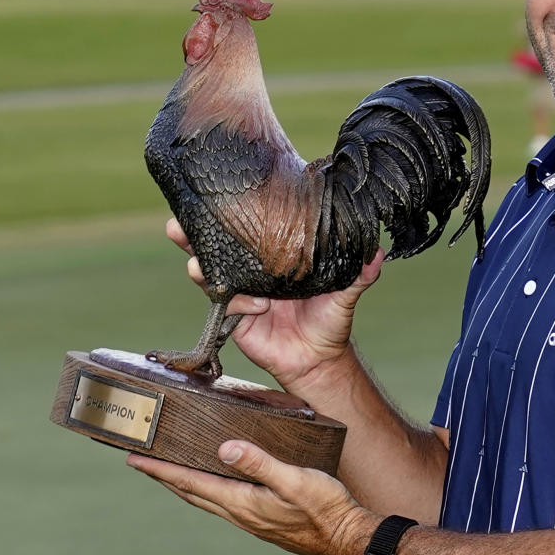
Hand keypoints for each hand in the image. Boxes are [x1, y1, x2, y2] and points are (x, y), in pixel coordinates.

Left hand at [127, 438, 378, 554]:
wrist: (349, 541)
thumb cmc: (327, 511)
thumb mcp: (296, 481)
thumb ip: (260, 463)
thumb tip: (224, 448)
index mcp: (242, 503)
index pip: (191, 483)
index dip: (161, 470)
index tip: (134, 459)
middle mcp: (241, 514)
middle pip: (191, 493)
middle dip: (164, 477)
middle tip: (140, 462)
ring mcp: (252, 520)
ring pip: (207, 499)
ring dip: (185, 485)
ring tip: (169, 471)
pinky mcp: (264, 520)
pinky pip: (224, 503)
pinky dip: (208, 491)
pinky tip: (215, 484)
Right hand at [164, 217, 383, 391]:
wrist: (319, 360)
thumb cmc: (330, 322)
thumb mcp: (347, 293)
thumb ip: (359, 274)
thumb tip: (378, 252)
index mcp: (274, 255)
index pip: (247, 227)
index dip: (229, 212)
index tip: (215, 194)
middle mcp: (252, 269)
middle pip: (214, 245)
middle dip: (192, 233)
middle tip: (176, 224)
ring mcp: (240, 292)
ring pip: (209, 272)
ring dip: (198, 265)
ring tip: (196, 263)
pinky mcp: (236, 318)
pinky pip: (226, 304)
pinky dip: (237, 302)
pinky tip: (256, 305)